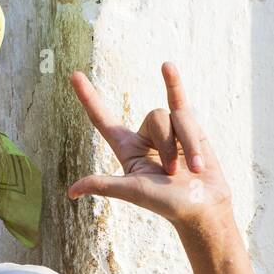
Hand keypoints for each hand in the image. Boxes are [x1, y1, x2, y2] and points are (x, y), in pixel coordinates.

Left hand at [66, 62, 232, 229]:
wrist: (203, 206)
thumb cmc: (166, 203)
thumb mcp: (132, 191)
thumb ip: (104, 185)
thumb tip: (71, 192)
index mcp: (127, 149)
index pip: (102, 119)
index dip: (88, 98)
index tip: (74, 75)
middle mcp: (145, 136)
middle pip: (154, 117)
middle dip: (168, 146)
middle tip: (173, 174)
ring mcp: (168, 129)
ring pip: (175, 116)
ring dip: (187, 144)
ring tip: (192, 169)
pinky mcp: (189, 126)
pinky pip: (179, 99)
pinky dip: (174, 84)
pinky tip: (167, 66)